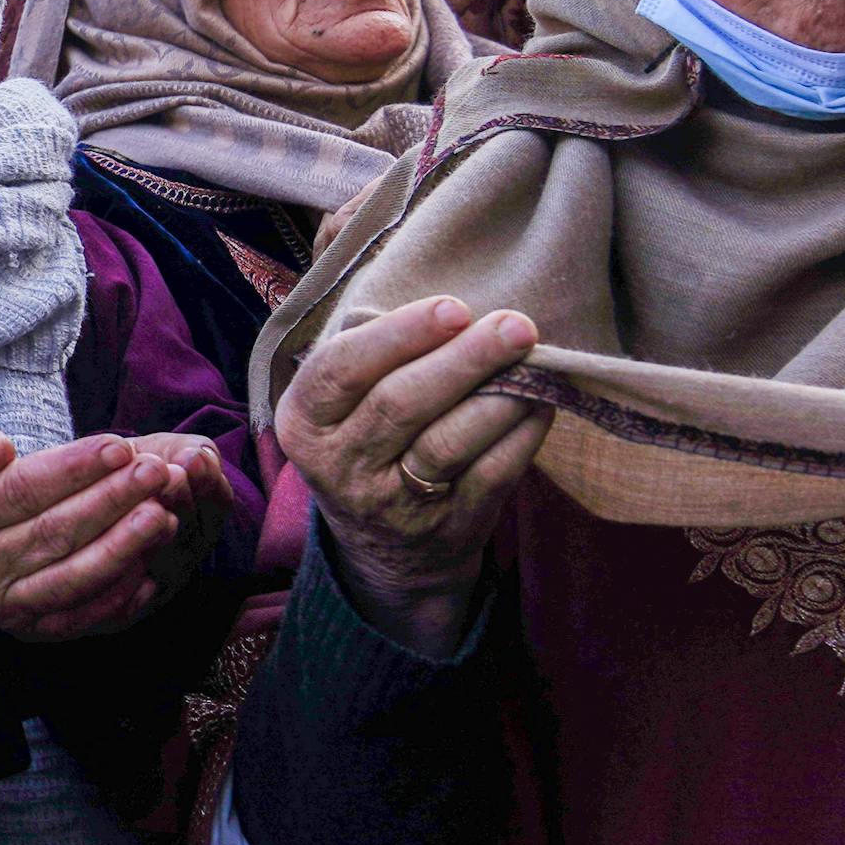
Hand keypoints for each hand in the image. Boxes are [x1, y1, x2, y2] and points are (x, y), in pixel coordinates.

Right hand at [0, 424, 229, 641]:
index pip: (22, 490)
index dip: (74, 469)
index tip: (118, 446)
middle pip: (55, 532)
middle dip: (111, 501)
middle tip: (155, 473)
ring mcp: (4, 603)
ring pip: (73, 576)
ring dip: (123, 548)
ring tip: (164, 516)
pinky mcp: (31, 627)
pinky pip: (80, 617)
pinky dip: (117, 597)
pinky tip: (150, 568)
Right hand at [275, 298, 548, 659]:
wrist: (385, 548)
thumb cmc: (364, 441)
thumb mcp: (334, 405)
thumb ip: (362, 353)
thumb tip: (437, 296)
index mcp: (305, 422)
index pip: (340, 371)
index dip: (397, 335)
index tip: (453, 307)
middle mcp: (340, 466)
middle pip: (400, 404)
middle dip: (462, 359)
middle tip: (513, 324)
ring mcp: (392, 504)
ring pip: (447, 443)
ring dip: (497, 396)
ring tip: (533, 359)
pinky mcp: (447, 530)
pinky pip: (489, 477)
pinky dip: (520, 437)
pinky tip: (540, 403)